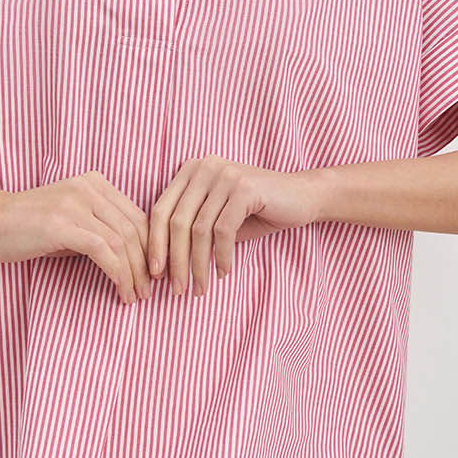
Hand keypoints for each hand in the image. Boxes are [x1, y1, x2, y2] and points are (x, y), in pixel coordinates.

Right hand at [0, 172, 152, 305]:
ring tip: (135, 296)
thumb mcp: (69, 220)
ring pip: (121, 241)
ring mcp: (75, 204)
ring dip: (134, 274)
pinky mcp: (63, 224)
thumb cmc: (27, 227)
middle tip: (148, 290)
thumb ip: (98, 229)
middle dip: (146, 263)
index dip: (150, 246)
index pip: (136, 215)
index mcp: (94, 183)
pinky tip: (120, 290)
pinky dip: (117, 273)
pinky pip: (103, 250)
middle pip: (134, 228)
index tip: (153, 272)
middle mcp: (89, 188)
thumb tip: (131, 258)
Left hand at [147, 157, 316, 296]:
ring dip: (198, 265)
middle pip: (176, 221)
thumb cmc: (257, 211)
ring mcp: (225, 175)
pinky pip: (223, 231)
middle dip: (175, 260)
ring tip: (200, 288)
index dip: (155, 244)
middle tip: (177, 289)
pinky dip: (221, 256)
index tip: (155, 274)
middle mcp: (204, 167)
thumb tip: (164, 264)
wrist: (303, 197)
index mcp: (191, 170)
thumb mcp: (217, 218)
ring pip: (198, 229)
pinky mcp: (244, 188)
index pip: (160, 209)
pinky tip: (223, 272)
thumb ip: (191, 230)